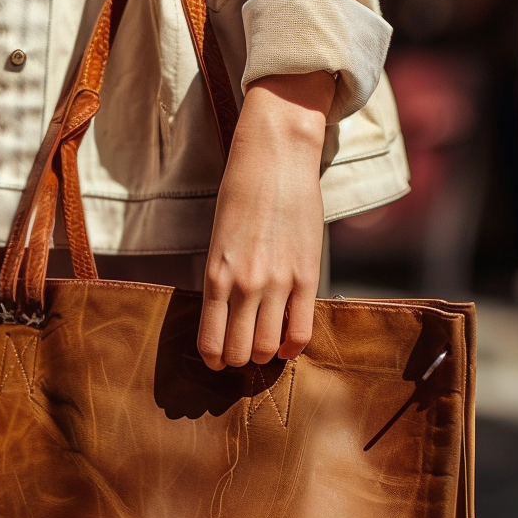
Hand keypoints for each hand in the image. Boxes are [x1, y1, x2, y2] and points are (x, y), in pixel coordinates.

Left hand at [199, 71, 334, 369]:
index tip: (217, 361)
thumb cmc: (241, 193)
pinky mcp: (307, 275)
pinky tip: (288, 343)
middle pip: (240, 352)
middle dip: (239, 360)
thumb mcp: (218, 240)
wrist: (276, 156)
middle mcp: (245, 285)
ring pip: (269, 347)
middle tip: (242, 353)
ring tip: (265, 347)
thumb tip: (226, 318)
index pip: (211, 342)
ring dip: (265, 355)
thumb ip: (220, 280)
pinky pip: (302, 330)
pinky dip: (293, 346)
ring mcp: (278, 283)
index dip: (214, 359)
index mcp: (215, 276)